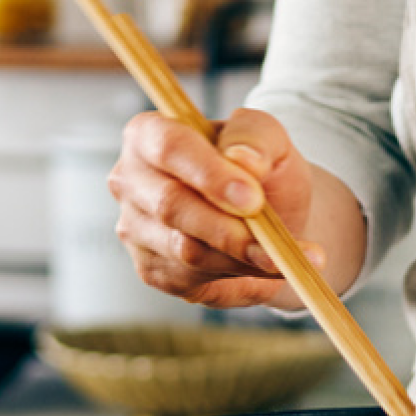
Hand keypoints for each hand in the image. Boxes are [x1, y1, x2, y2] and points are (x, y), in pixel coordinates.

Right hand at [107, 107, 322, 308]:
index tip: (253, 198)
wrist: (274, 214)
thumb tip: (244, 158)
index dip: (210, 175)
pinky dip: (239, 280)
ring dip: (242, 258)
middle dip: (228, 228)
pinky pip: (194, 281)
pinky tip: (264, 270)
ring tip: (285, 258)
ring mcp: (136, 229)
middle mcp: (131, 181)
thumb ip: (257, 135)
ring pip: (186, 251)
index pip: (169, 148)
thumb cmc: (262, 169)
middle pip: (170, 206)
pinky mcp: (152, 270)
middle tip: (276, 242)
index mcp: (150, 134)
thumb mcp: (271, 139)